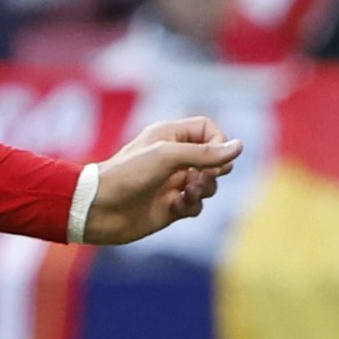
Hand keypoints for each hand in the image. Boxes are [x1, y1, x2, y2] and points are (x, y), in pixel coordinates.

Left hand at [78, 116, 243, 245]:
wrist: (99, 209)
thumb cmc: (127, 175)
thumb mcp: (167, 156)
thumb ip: (205, 153)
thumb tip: (239, 147)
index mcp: (170, 136)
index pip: (209, 130)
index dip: (219, 142)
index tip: (216, 158)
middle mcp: (173, 157)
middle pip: (214, 158)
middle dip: (215, 170)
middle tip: (204, 178)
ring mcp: (172, 182)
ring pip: (208, 183)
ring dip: (205, 189)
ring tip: (187, 193)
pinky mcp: (171, 206)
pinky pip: (196, 204)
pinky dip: (192, 206)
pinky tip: (176, 207)